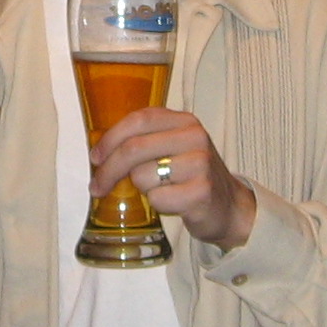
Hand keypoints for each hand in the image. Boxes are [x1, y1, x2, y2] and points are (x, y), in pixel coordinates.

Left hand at [91, 108, 256, 250]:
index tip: (95, 157)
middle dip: (109, 169)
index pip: (139, 119)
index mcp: (184, 121)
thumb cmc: (192, 177)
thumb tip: (100, 152)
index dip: (111, 137)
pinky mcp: (201, 191)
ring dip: (141, 189)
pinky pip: (157, 198)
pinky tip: (172, 203)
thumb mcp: (174, 148)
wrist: (230, 206)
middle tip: (98, 186)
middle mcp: (194, 137)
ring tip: (159, 190)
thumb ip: (145, 140)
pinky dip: (157, 204)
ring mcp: (200, 164)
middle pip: (135, 148)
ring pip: (142, 175)